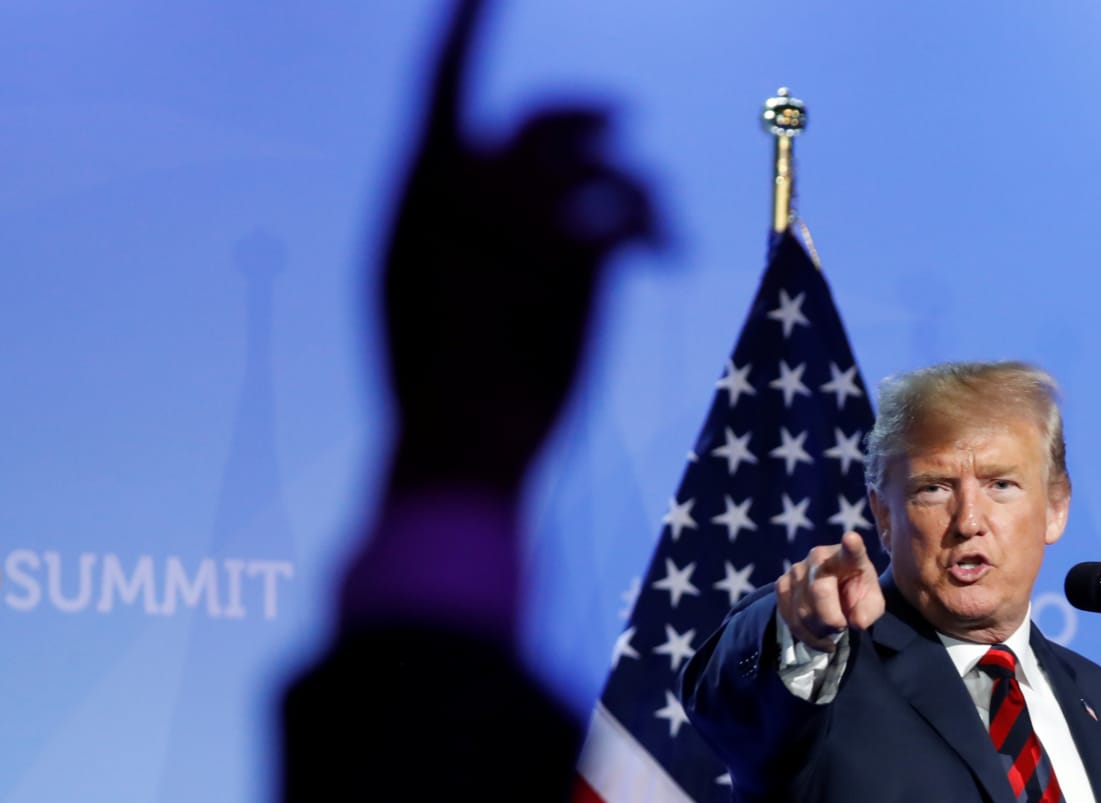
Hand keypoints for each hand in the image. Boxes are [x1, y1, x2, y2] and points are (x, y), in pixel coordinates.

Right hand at [380, 0, 661, 499]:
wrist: (458, 442)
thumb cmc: (443, 390)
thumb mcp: (433, 299)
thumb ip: (466, 237)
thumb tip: (519, 207)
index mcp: (413, 194)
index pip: (440, 85)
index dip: (465, 30)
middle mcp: (462, 191)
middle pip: (541, 120)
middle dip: (591, 114)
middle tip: (627, 121)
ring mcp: (516, 218)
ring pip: (604, 168)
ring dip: (641, 191)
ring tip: (660, 231)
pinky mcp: (571, 253)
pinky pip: (631, 213)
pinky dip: (654, 230)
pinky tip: (665, 258)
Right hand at [775, 532, 884, 651]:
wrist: (834, 595)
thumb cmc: (856, 595)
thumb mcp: (872, 604)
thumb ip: (869, 611)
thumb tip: (856, 622)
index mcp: (848, 557)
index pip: (851, 550)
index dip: (851, 545)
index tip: (851, 539)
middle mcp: (819, 557)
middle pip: (820, 592)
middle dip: (832, 619)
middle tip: (842, 625)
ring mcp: (797, 569)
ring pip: (802, 611)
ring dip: (819, 630)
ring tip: (830, 629)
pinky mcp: (782, 584)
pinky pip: (789, 618)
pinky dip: (805, 635)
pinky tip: (818, 636)